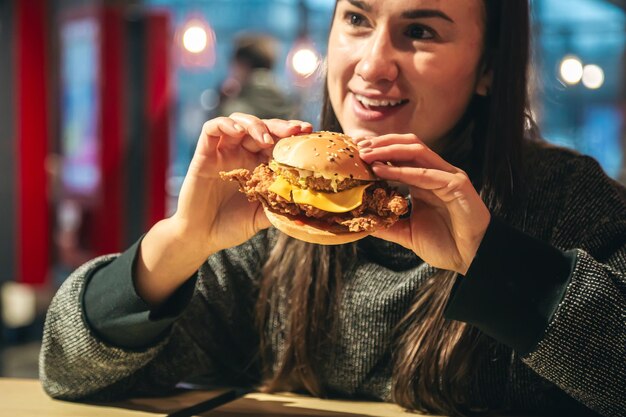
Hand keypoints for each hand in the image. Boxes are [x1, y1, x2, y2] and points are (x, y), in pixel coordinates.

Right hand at [174, 113, 312, 254]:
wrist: (201, 237)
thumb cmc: (231, 227)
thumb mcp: (263, 216)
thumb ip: (281, 205)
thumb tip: (308, 201)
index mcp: (259, 165)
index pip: (278, 141)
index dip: (292, 135)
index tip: (309, 133)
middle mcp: (242, 154)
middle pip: (262, 128)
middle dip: (280, 126)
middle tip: (295, 130)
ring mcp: (223, 152)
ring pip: (239, 122)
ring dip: (255, 125)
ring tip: (266, 139)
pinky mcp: (204, 153)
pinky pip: (212, 129)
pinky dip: (226, 124)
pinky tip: (239, 132)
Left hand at [356, 134, 489, 274]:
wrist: (472, 260)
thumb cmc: (445, 245)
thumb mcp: (407, 233)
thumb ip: (387, 224)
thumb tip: (362, 221)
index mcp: (426, 181)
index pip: (401, 155)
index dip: (379, 150)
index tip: (356, 153)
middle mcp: (438, 174)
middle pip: (408, 145)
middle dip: (382, 144)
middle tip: (359, 149)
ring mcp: (449, 177)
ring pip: (417, 151)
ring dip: (389, 151)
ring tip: (367, 155)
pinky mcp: (458, 186)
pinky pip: (428, 174)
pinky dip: (404, 171)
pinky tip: (383, 171)